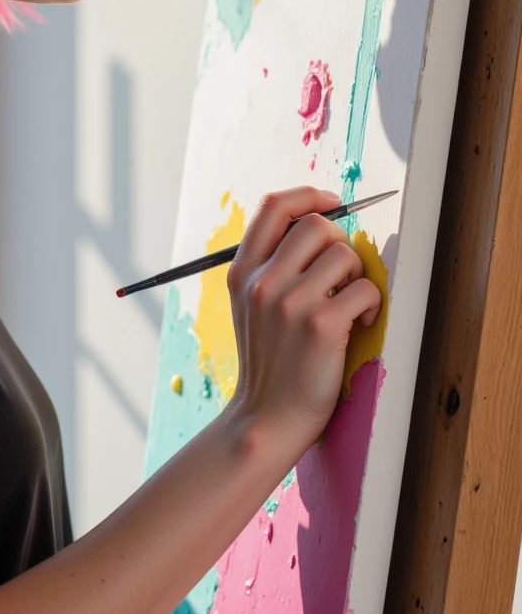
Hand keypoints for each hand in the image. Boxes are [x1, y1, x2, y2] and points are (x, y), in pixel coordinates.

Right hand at [226, 187, 381, 450]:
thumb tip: (322, 225)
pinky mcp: (320, 326)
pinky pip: (365, 289)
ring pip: (345, 254)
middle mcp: (262, 282)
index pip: (274, 207)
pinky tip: (357, 323)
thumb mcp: (251, 306)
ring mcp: (289, 304)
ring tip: (349, 303)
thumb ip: (273, 266)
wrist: (266, 417)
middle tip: (342, 274)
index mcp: (242, 271)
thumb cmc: (269, 361)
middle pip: (316, 224)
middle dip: (340, 242)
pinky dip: (371, 303)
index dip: (309, 195)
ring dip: (357, 276)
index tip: (332, 203)